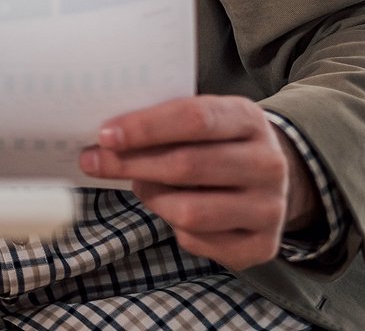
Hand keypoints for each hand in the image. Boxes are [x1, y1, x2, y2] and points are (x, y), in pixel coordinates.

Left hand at [79, 95, 322, 270]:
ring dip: (152, 197)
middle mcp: (268, 164)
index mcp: (249, 119)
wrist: (265, 176)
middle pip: (187, 166)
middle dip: (131, 164)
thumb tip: (104, 138)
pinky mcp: (262, 245)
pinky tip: (172, 210)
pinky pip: (198, 241)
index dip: (145, 127)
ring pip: (190, 211)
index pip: (195, 119)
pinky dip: (172, 227)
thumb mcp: (197, 119)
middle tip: (93, 162)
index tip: (105, 135)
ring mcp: (270, 208)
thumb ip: (160, 122)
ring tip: (142, 184)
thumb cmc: (214, 142)